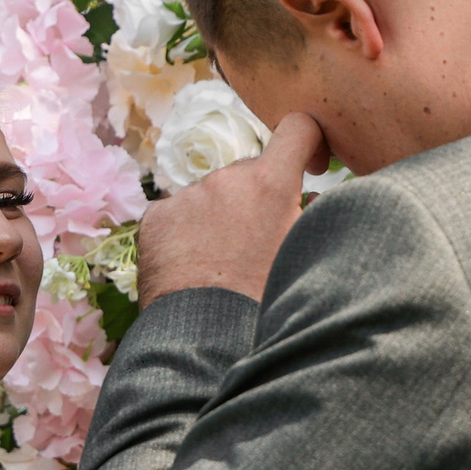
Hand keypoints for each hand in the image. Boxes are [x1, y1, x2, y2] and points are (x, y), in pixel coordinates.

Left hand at [136, 111, 328, 305]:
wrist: (205, 341)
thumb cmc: (266, 305)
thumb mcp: (306, 258)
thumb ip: (314, 219)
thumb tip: (311, 202)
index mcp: (270, 184)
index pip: (298, 128)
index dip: (308, 143)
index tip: (308, 169)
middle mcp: (226, 179)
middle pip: (251, 174)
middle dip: (258, 201)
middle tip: (259, 248)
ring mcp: (186, 196)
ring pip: (212, 198)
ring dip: (221, 221)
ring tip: (223, 269)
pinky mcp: (156, 218)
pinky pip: (178, 216)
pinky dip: (187, 236)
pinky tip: (194, 271)